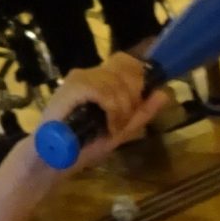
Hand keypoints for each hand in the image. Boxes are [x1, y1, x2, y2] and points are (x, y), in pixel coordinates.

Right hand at [39, 52, 165, 169]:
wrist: (54, 158)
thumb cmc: (84, 145)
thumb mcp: (121, 129)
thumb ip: (142, 112)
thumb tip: (164, 92)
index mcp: (100, 79)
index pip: (125, 62)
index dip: (138, 78)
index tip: (136, 105)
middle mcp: (90, 73)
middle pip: (125, 69)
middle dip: (133, 97)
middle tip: (122, 121)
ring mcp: (80, 78)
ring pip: (116, 82)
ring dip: (122, 109)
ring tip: (113, 127)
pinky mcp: (73, 87)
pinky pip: (103, 91)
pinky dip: (112, 110)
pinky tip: (108, 125)